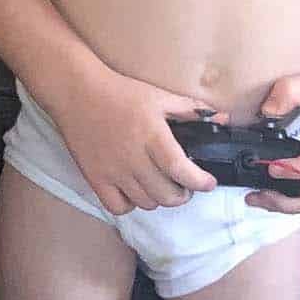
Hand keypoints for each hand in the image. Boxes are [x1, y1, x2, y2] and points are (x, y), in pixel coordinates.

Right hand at [48, 65, 223, 215]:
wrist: (77, 92)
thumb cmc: (120, 93)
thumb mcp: (159, 96)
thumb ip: (192, 110)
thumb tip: (222, 119)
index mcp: (153, 136)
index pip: (182, 171)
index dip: (201, 182)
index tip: (208, 182)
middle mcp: (133, 158)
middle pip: (166, 195)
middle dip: (182, 194)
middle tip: (183, 184)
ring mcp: (113, 171)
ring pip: (146, 203)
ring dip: (158, 198)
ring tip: (158, 185)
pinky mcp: (95, 178)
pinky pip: (118, 207)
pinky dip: (130, 204)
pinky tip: (133, 190)